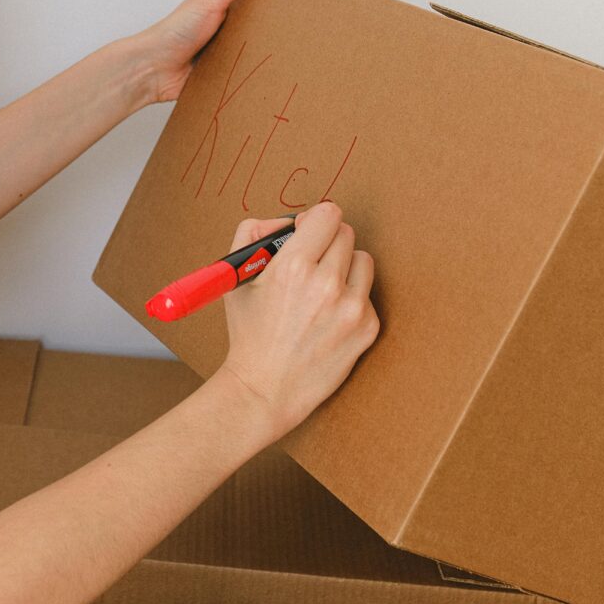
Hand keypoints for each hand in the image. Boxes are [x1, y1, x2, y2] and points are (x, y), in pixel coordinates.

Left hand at [124, 0, 341, 105]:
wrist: (153, 71)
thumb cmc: (173, 32)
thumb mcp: (208, 1)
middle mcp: (238, 13)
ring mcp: (238, 38)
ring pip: (276, 28)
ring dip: (298, 27)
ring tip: (326, 28)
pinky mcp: (236, 64)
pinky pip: (264, 58)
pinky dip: (281, 58)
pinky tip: (300, 62)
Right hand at [216, 201, 378, 437]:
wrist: (265, 388)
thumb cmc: (249, 335)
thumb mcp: (237, 280)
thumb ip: (251, 236)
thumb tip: (282, 222)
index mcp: (294, 266)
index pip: (328, 214)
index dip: (315, 220)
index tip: (308, 231)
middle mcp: (327, 283)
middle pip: (346, 233)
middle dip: (328, 242)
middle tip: (312, 261)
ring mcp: (351, 307)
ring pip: (363, 260)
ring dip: (345, 267)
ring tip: (323, 289)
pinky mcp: (367, 328)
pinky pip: (367, 294)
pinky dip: (351, 299)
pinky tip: (328, 316)